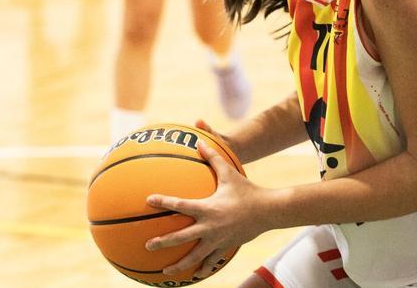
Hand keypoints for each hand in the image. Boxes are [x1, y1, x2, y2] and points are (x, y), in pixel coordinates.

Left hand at [145, 144, 265, 278]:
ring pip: (194, 256)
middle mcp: (209, 226)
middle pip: (181, 237)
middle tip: (148, 245)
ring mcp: (217, 239)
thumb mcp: (230, 173)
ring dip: (179, 265)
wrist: (268, 210)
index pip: (180, 205)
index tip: (148, 200)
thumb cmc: (247, 189)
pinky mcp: (225, 247)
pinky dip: (202, 269)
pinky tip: (194, 276)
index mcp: (207, 207)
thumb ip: (213, 158)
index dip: (163, 202)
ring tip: (166, 271)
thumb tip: (199, 142)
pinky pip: (211, 261)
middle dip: (163, 242)